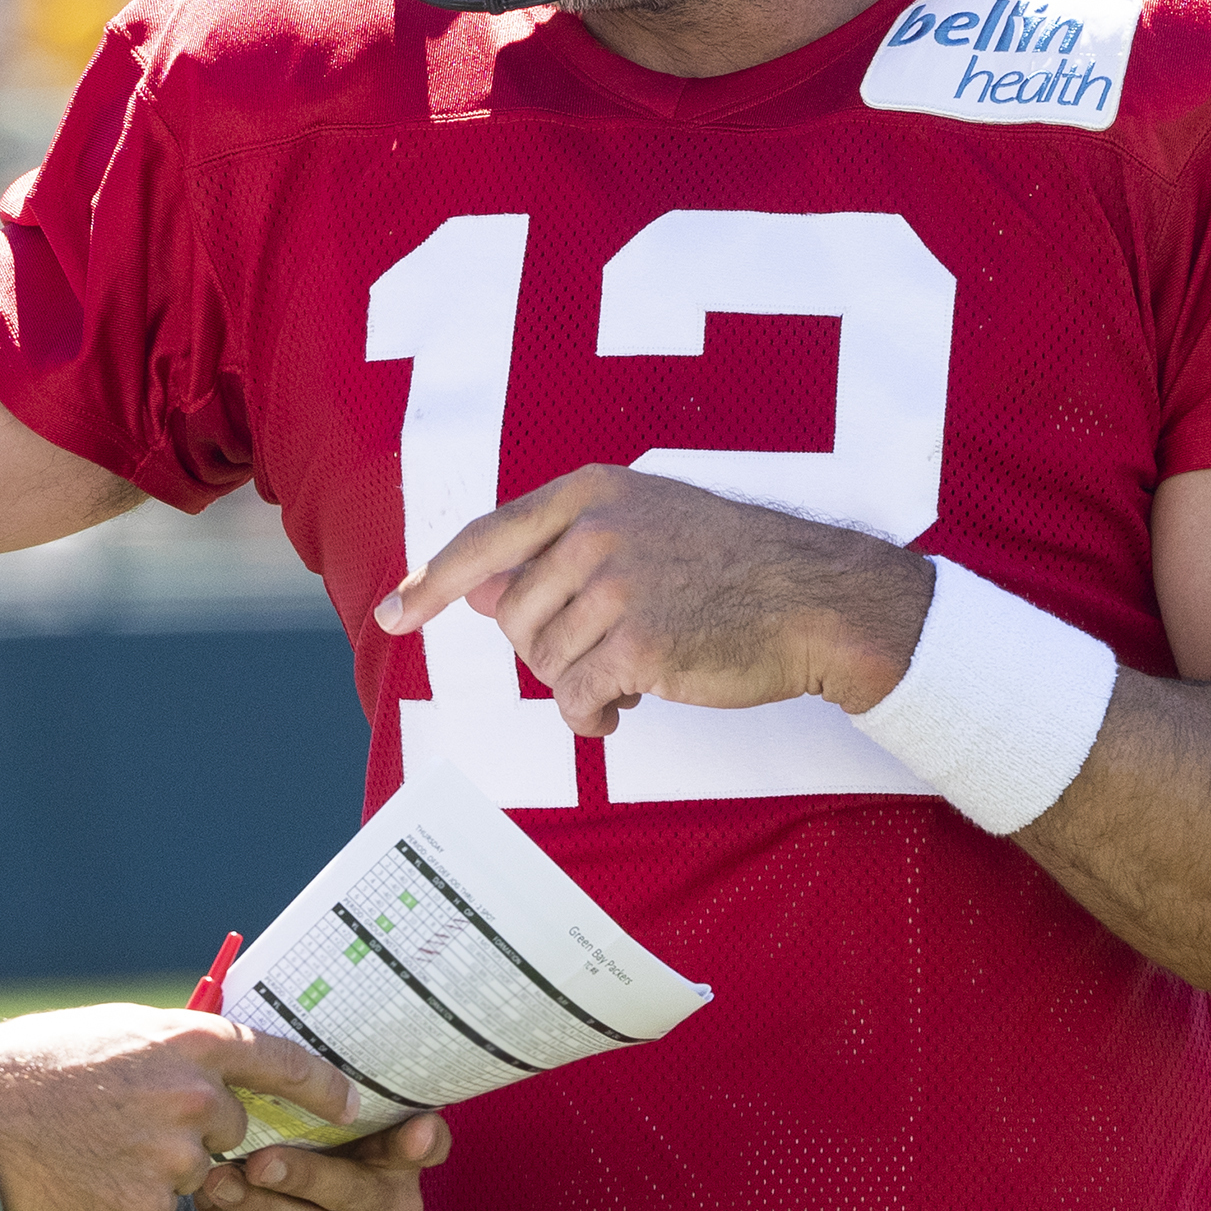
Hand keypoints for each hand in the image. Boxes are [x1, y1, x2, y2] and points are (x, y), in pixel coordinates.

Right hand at [0, 1008, 353, 1210]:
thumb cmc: (43, 1065)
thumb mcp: (122, 1032)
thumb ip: (180, 1048)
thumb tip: (223, 1063)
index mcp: (189, 1042)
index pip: (283, 1062)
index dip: (323, 1086)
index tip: (350, 1104)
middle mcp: (192, 1098)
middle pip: (235, 1128)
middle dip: (201, 1131)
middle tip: (137, 1120)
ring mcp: (172, 1157)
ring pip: (196, 1172)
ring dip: (161, 1167)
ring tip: (100, 1146)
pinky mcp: (148, 1208)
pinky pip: (160, 1208)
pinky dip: (132, 1199)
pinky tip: (90, 1176)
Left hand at [193, 1112, 446, 1210]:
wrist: (284, 1208)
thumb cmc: (306, 1142)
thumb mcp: (318, 1116)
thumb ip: (319, 1100)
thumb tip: (289, 1066)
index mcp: (404, 1154)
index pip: (431, 1145)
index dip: (423, 1142)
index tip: (416, 1131)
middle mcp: (399, 1207)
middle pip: (358, 1194)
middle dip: (303, 1177)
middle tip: (256, 1162)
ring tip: (217, 1185)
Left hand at [372, 465, 937, 735]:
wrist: (816, 598)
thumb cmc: (735, 564)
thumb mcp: (645, 526)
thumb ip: (560, 550)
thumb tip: (474, 591)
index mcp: (591, 493)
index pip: (487, 537)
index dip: (433, 580)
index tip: (394, 611)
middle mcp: (595, 530)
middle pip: (512, 616)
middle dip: (549, 649)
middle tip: (607, 656)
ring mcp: (617, 584)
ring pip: (542, 661)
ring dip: (579, 684)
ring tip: (632, 675)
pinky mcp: (638, 643)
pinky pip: (577, 698)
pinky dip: (593, 717)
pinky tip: (626, 711)